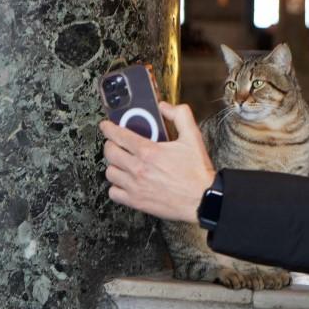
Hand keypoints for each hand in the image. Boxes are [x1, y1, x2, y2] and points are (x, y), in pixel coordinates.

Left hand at [100, 102, 215, 222]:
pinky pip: (114, 193)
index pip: (119, 136)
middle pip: (110, 153)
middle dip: (110, 145)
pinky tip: (124, 182)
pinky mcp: (136, 201)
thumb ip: (180, 116)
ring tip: (122, 162)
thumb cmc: (197, 172)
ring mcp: (135, 186)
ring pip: (110, 173)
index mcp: (149, 151)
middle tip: (115, 143)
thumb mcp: (193, 137)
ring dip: (114, 165)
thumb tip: (164, 107)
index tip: (106, 126)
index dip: (108, 128)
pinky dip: (116, 186)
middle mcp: (138, 168)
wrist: (202, 199)